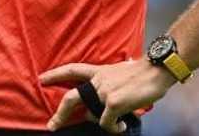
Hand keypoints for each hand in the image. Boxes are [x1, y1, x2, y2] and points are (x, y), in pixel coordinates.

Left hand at [39, 59, 176, 132]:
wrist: (157, 70)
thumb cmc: (143, 72)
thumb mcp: (119, 71)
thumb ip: (109, 81)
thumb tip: (109, 95)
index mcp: (99, 72)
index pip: (72, 70)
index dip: (56, 74)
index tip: (41, 79)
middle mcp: (98, 82)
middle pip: (72, 98)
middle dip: (60, 114)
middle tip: (52, 126)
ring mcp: (104, 93)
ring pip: (93, 116)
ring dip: (102, 122)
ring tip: (117, 122)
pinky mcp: (113, 103)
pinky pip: (107, 124)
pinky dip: (114, 128)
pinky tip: (122, 125)